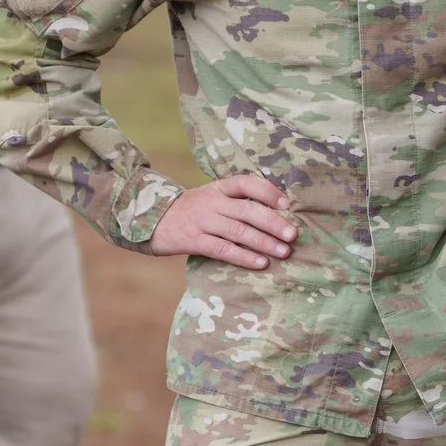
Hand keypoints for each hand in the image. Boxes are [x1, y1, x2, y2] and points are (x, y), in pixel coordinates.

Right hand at [149, 175, 296, 269]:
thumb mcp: (211, 196)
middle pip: (247, 210)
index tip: (286, 203)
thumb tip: (276, 211)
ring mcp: (202, 222)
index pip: (246, 183)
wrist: (153, 220)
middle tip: (292, 235)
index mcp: (218, 188)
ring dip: (264, 242)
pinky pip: (223, 250)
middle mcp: (212, 202)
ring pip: (239, 231)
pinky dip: (244, 257)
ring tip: (284, 252)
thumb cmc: (192, 210)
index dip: (267, 192)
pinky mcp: (194, 241)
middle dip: (273, 223)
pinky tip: (261, 263)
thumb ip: (236, 200)